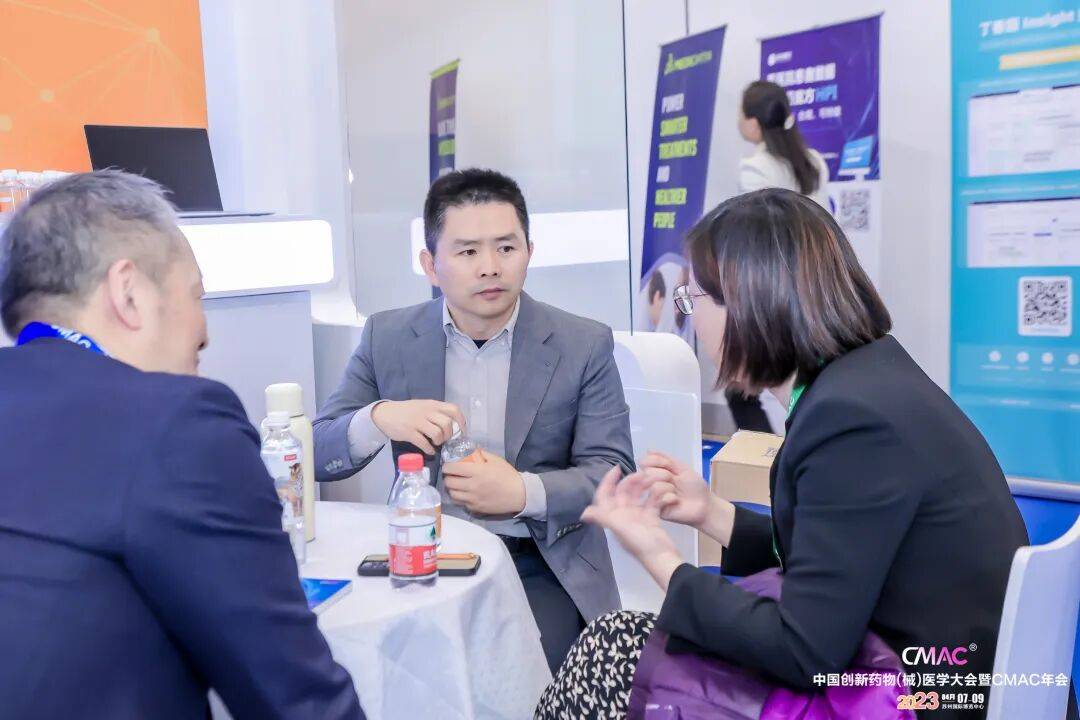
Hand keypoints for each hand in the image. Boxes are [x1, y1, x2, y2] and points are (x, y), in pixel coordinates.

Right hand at [371, 400, 465, 454]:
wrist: (384, 413)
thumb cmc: (407, 411)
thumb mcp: (423, 406)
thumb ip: (435, 412)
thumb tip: (451, 425)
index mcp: (432, 404)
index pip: (453, 410)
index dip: (461, 422)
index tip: (461, 432)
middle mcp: (426, 412)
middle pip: (447, 423)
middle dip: (449, 435)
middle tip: (445, 439)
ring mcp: (417, 422)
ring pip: (437, 433)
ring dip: (439, 441)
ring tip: (436, 443)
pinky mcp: (409, 432)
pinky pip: (424, 443)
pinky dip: (429, 449)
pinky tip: (429, 451)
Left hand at [442, 450, 525, 515]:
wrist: (519, 494)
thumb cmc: (507, 475)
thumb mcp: (496, 460)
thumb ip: (480, 454)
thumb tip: (468, 450)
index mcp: (477, 471)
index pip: (452, 468)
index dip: (447, 466)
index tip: (448, 465)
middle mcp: (472, 486)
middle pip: (449, 482)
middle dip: (448, 476)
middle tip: (451, 474)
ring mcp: (473, 499)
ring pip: (452, 494)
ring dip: (452, 488)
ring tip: (456, 484)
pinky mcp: (475, 508)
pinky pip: (460, 503)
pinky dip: (460, 497)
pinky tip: (465, 493)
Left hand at [581, 466, 682, 590]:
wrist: (662, 558)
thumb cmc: (640, 543)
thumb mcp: (620, 529)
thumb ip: (603, 518)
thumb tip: (583, 514)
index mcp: (614, 517)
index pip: (605, 495)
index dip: (608, 481)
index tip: (617, 468)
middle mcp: (623, 515)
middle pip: (623, 492)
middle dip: (631, 481)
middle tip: (642, 473)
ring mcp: (638, 517)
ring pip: (638, 495)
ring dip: (645, 486)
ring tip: (654, 479)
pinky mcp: (651, 518)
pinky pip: (652, 502)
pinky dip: (658, 496)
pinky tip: (665, 492)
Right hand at [638, 451, 711, 528]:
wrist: (704, 503)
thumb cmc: (694, 486)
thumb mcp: (682, 468)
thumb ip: (666, 458)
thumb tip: (648, 450)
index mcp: (656, 472)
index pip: (644, 462)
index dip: (656, 460)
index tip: (668, 464)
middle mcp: (651, 484)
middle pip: (647, 473)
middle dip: (664, 474)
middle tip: (675, 480)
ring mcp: (652, 497)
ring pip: (653, 486)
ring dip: (669, 487)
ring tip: (676, 492)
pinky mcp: (656, 510)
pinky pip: (657, 499)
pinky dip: (669, 497)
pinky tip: (676, 500)